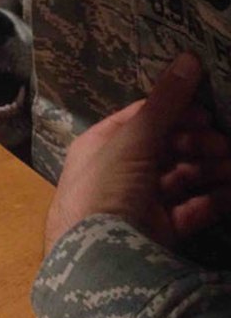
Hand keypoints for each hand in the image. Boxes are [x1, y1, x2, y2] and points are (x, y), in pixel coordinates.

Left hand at [44, 53, 230, 253]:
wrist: (98, 259)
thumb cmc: (107, 188)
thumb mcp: (133, 139)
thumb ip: (164, 102)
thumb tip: (189, 58)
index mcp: (99, 146)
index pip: (141, 120)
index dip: (174, 113)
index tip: (205, 114)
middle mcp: (116, 172)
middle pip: (165, 148)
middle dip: (197, 143)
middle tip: (222, 143)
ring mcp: (137, 204)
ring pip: (180, 178)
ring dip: (211, 169)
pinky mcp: (157, 232)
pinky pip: (189, 209)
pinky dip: (213, 200)